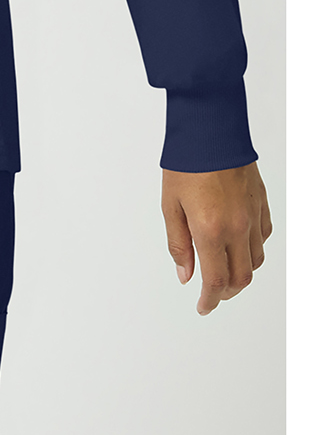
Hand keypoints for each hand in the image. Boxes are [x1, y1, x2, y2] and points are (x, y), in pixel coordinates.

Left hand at [161, 161, 271, 313]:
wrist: (210, 127)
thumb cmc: (186, 161)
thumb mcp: (170, 204)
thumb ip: (179, 243)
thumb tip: (186, 275)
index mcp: (211, 230)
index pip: (215, 281)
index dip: (209, 300)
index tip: (202, 306)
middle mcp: (237, 228)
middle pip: (240, 278)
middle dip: (225, 292)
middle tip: (211, 293)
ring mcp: (252, 216)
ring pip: (256, 261)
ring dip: (241, 272)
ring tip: (223, 270)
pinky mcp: (261, 203)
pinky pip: (263, 237)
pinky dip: (253, 249)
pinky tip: (239, 243)